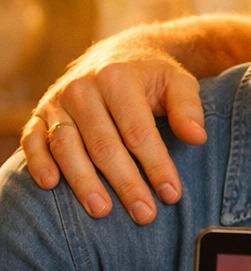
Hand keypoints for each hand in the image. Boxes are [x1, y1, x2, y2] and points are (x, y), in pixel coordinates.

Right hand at [21, 42, 206, 223]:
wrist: (117, 56)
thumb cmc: (152, 77)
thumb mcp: (178, 82)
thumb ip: (188, 108)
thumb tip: (197, 137)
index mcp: (118, 78)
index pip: (138, 132)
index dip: (156, 166)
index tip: (172, 194)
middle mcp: (83, 89)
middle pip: (104, 146)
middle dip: (126, 184)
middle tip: (145, 215)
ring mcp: (57, 102)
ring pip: (67, 147)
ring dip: (84, 182)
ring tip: (103, 211)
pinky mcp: (40, 114)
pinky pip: (33, 140)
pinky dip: (38, 162)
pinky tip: (51, 185)